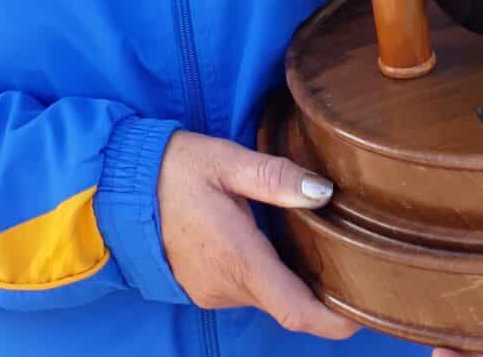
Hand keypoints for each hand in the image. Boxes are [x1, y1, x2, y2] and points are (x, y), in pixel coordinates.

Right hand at [156, 129, 359, 340]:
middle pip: (287, 301)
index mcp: (240, 260)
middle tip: (344, 249)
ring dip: (285, 273)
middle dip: (316, 285)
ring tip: (304, 234)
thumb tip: (324, 193)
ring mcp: (211, 291)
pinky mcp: (200, 287)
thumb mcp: (227, 161)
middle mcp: (227, 287)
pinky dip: (261, 270)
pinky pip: (242, 286)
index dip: (335, 320)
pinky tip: (265, 236)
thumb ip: (276, 178)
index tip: (365, 312)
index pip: (297, 311)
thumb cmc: (174, 169)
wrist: (116, 187)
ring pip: (264, 292)